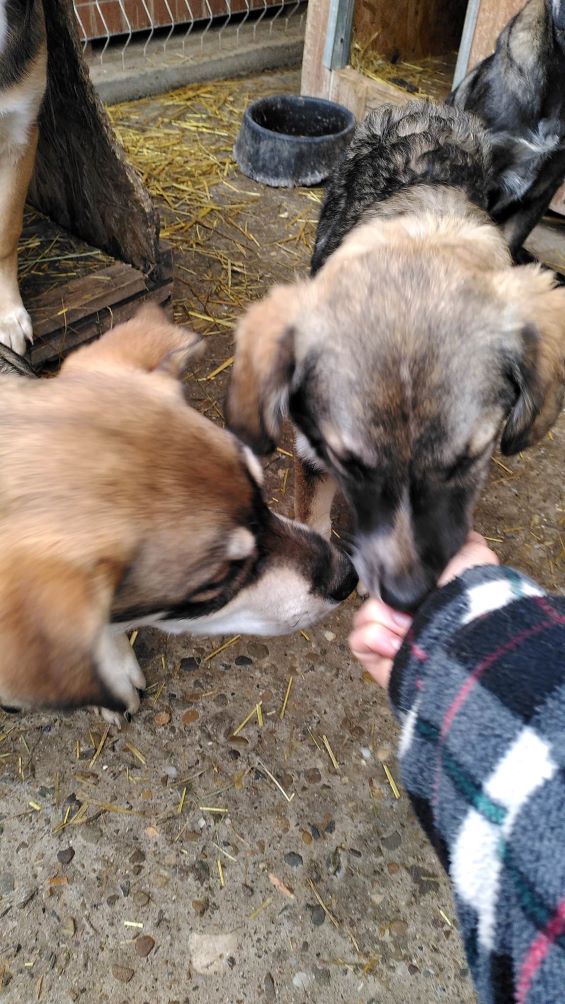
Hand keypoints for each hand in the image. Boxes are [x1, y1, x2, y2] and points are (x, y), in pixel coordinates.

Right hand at [349, 531, 498, 687]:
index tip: (406, 575)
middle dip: (390, 598)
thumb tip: (464, 534)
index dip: (397, 575)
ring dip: (385, 618)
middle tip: (410, 609)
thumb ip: (466, 545)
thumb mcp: (475, 559)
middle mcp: (409, 619)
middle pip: (378, 594)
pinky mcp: (375, 658)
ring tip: (408, 630)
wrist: (458, 643)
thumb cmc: (467, 603)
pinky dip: (375, 637)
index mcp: (427, 599)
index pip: (396, 580)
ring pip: (365, 613)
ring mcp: (391, 641)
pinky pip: (357, 637)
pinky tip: (397, 646)